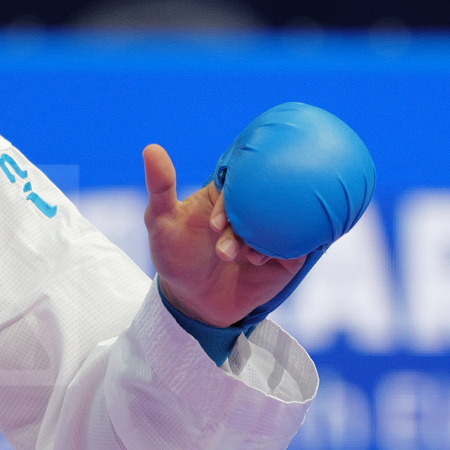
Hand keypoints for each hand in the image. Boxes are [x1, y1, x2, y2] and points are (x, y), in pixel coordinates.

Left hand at [143, 144, 304, 327]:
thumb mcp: (161, 221)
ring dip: (263, 237)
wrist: (195, 302)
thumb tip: (151, 148)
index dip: (231, 197)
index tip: (213, 224)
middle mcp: (253, 206)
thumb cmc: (176, 257)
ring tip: (242, 257)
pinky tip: (258, 260)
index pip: (240, 178)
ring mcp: (273, 229)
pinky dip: (281, 248)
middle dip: (247, 221)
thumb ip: (160, 186)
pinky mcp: (288, 253)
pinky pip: (298, 242)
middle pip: (266, 197)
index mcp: (226, 192)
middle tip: (224, 248)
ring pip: (283, 219)